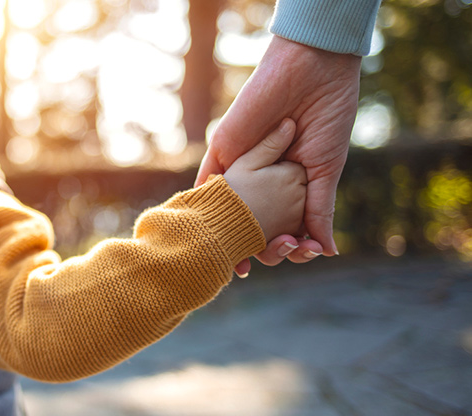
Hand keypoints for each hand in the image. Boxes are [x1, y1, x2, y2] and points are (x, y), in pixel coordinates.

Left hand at [197, 36, 360, 272]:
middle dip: (263, 247)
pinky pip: (208, 182)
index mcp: (288, 185)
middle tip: (280, 252)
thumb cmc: (327, 116)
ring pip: (230, 211)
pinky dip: (208, 206)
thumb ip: (319, 210)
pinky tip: (213, 231)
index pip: (284, 225)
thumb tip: (327, 252)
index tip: (302, 253)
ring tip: (243, 261)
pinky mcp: (223, 150)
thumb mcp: (325, 170)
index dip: (290, 245)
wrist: (311, 72)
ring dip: (233, 238)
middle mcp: (261, 180)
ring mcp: (240, 166)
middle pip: (254, 225)